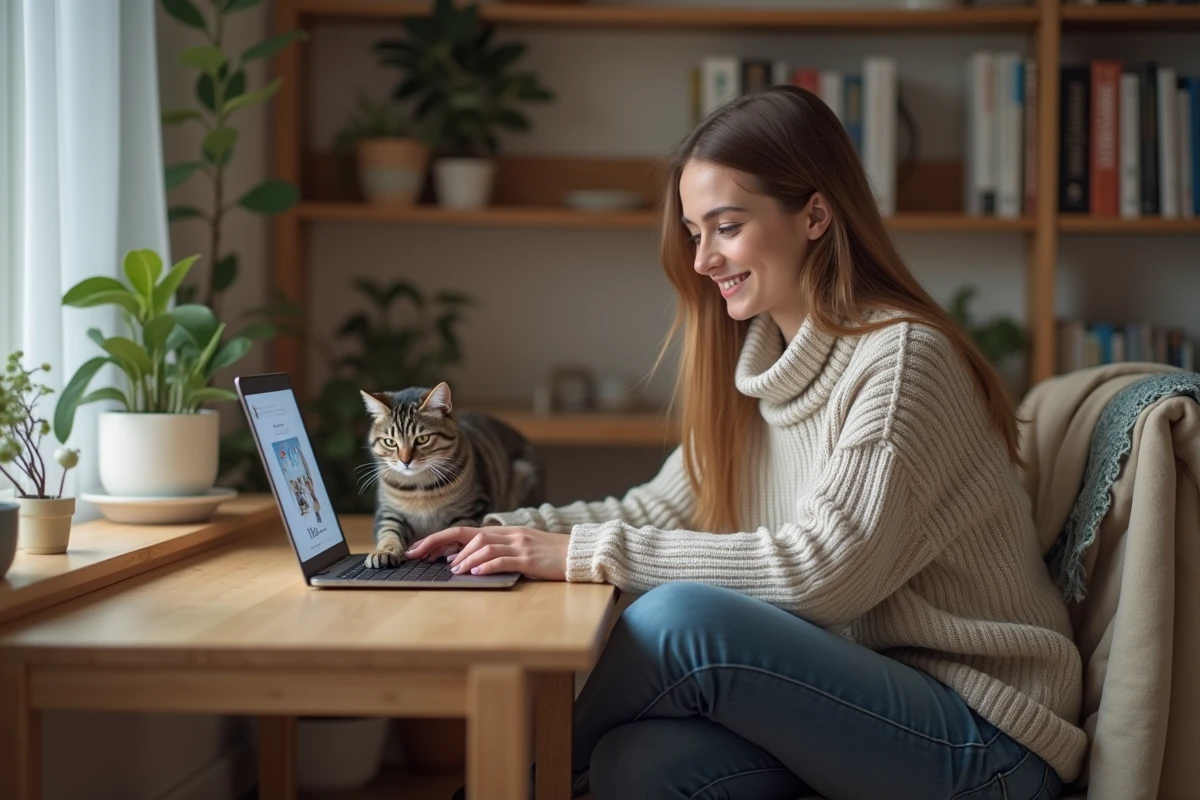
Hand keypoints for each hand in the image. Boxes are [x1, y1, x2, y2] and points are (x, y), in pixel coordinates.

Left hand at [405, 526, 567, 580]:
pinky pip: (504, 560)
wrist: (578, 552)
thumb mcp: (520, 548)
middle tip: (421, 557)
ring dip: (464, 559)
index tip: (419, 549)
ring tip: (452, 571)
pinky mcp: (529, 559)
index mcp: (504, 531)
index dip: (439, 539)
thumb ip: (495, 551)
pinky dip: (487, 566)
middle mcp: (509, 534)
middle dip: (439, 545)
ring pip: (484, 547)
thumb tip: (463, 560)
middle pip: (467, 535)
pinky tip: (475, 573)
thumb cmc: (549, 555)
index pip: (465, 531)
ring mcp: (519, 545)